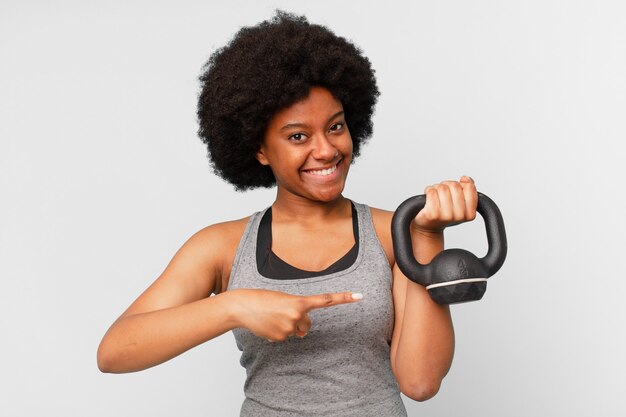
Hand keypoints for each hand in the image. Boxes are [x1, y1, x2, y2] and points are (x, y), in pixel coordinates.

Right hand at [230, 289, 361, 341]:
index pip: (326, 300)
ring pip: (296, 332)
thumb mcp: (283, 299)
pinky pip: (284, 337)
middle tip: (281, 312)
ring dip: (287, 326)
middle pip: (307, 324)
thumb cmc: (261, 299)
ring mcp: (288, 328)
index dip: (344, 298)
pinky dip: (277, 332)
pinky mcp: (279, 338)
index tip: (360, 296)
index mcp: (299, 301)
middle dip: (298, 321)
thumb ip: (298, 311)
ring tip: (272, 317)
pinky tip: (267, 324)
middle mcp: (297, 315)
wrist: (241, 306)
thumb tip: (302, 332)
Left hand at [412, 176, 477, 233]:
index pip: (469, 187)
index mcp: (470, 214)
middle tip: (442, 193)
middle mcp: (459, 216)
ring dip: (437, 188)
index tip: (454, 191)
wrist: (429, 225)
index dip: (460, 184)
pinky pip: (431, 192)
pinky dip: (428, 190)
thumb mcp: (461, 203)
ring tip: (436, 195)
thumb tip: (465, 178)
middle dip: (447, 185)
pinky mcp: (432, 214)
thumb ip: (468, 189)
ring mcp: (446, 216)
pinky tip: (428, 197)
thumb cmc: (445, 213)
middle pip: (455, 186)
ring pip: (443, 188)